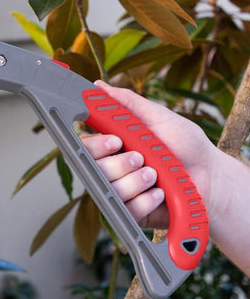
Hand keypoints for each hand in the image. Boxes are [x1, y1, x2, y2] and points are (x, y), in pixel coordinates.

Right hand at [82, 81, 216, 228]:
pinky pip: (127, 208)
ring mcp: (121, 191)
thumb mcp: (157, 116)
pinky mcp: (132, 212)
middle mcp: (112, 168)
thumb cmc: (185, 145)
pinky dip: (147, 199)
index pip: (86, 145)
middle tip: (140, 157)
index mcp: (113, 145)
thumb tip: (98, 86)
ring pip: (110, 188)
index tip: (116, 140)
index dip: (96, 145)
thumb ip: (126, 102)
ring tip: (156, 174)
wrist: (210, 176)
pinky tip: (160, 192)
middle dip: (119, 163)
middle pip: (94, 168)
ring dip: (136, 180)